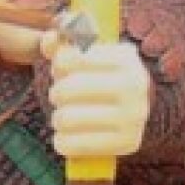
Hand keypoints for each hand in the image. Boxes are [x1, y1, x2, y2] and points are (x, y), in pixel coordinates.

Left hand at [44, 31, 149, 157]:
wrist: (133, 112)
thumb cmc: (100, 78)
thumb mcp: (86, 56)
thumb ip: (62, 44)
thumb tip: (49, 39)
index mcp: (126, 58)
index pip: (71, 59)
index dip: (59, 64)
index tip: (63, 69)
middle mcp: (135, 86)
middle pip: (67, 89)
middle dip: (56, 93)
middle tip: (60, 96)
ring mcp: (133, 117)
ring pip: (66, 119)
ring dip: (58, 118)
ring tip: (65, 116)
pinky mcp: (127, 143)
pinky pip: (71, 145)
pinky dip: (62, 141)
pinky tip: (68, 136)